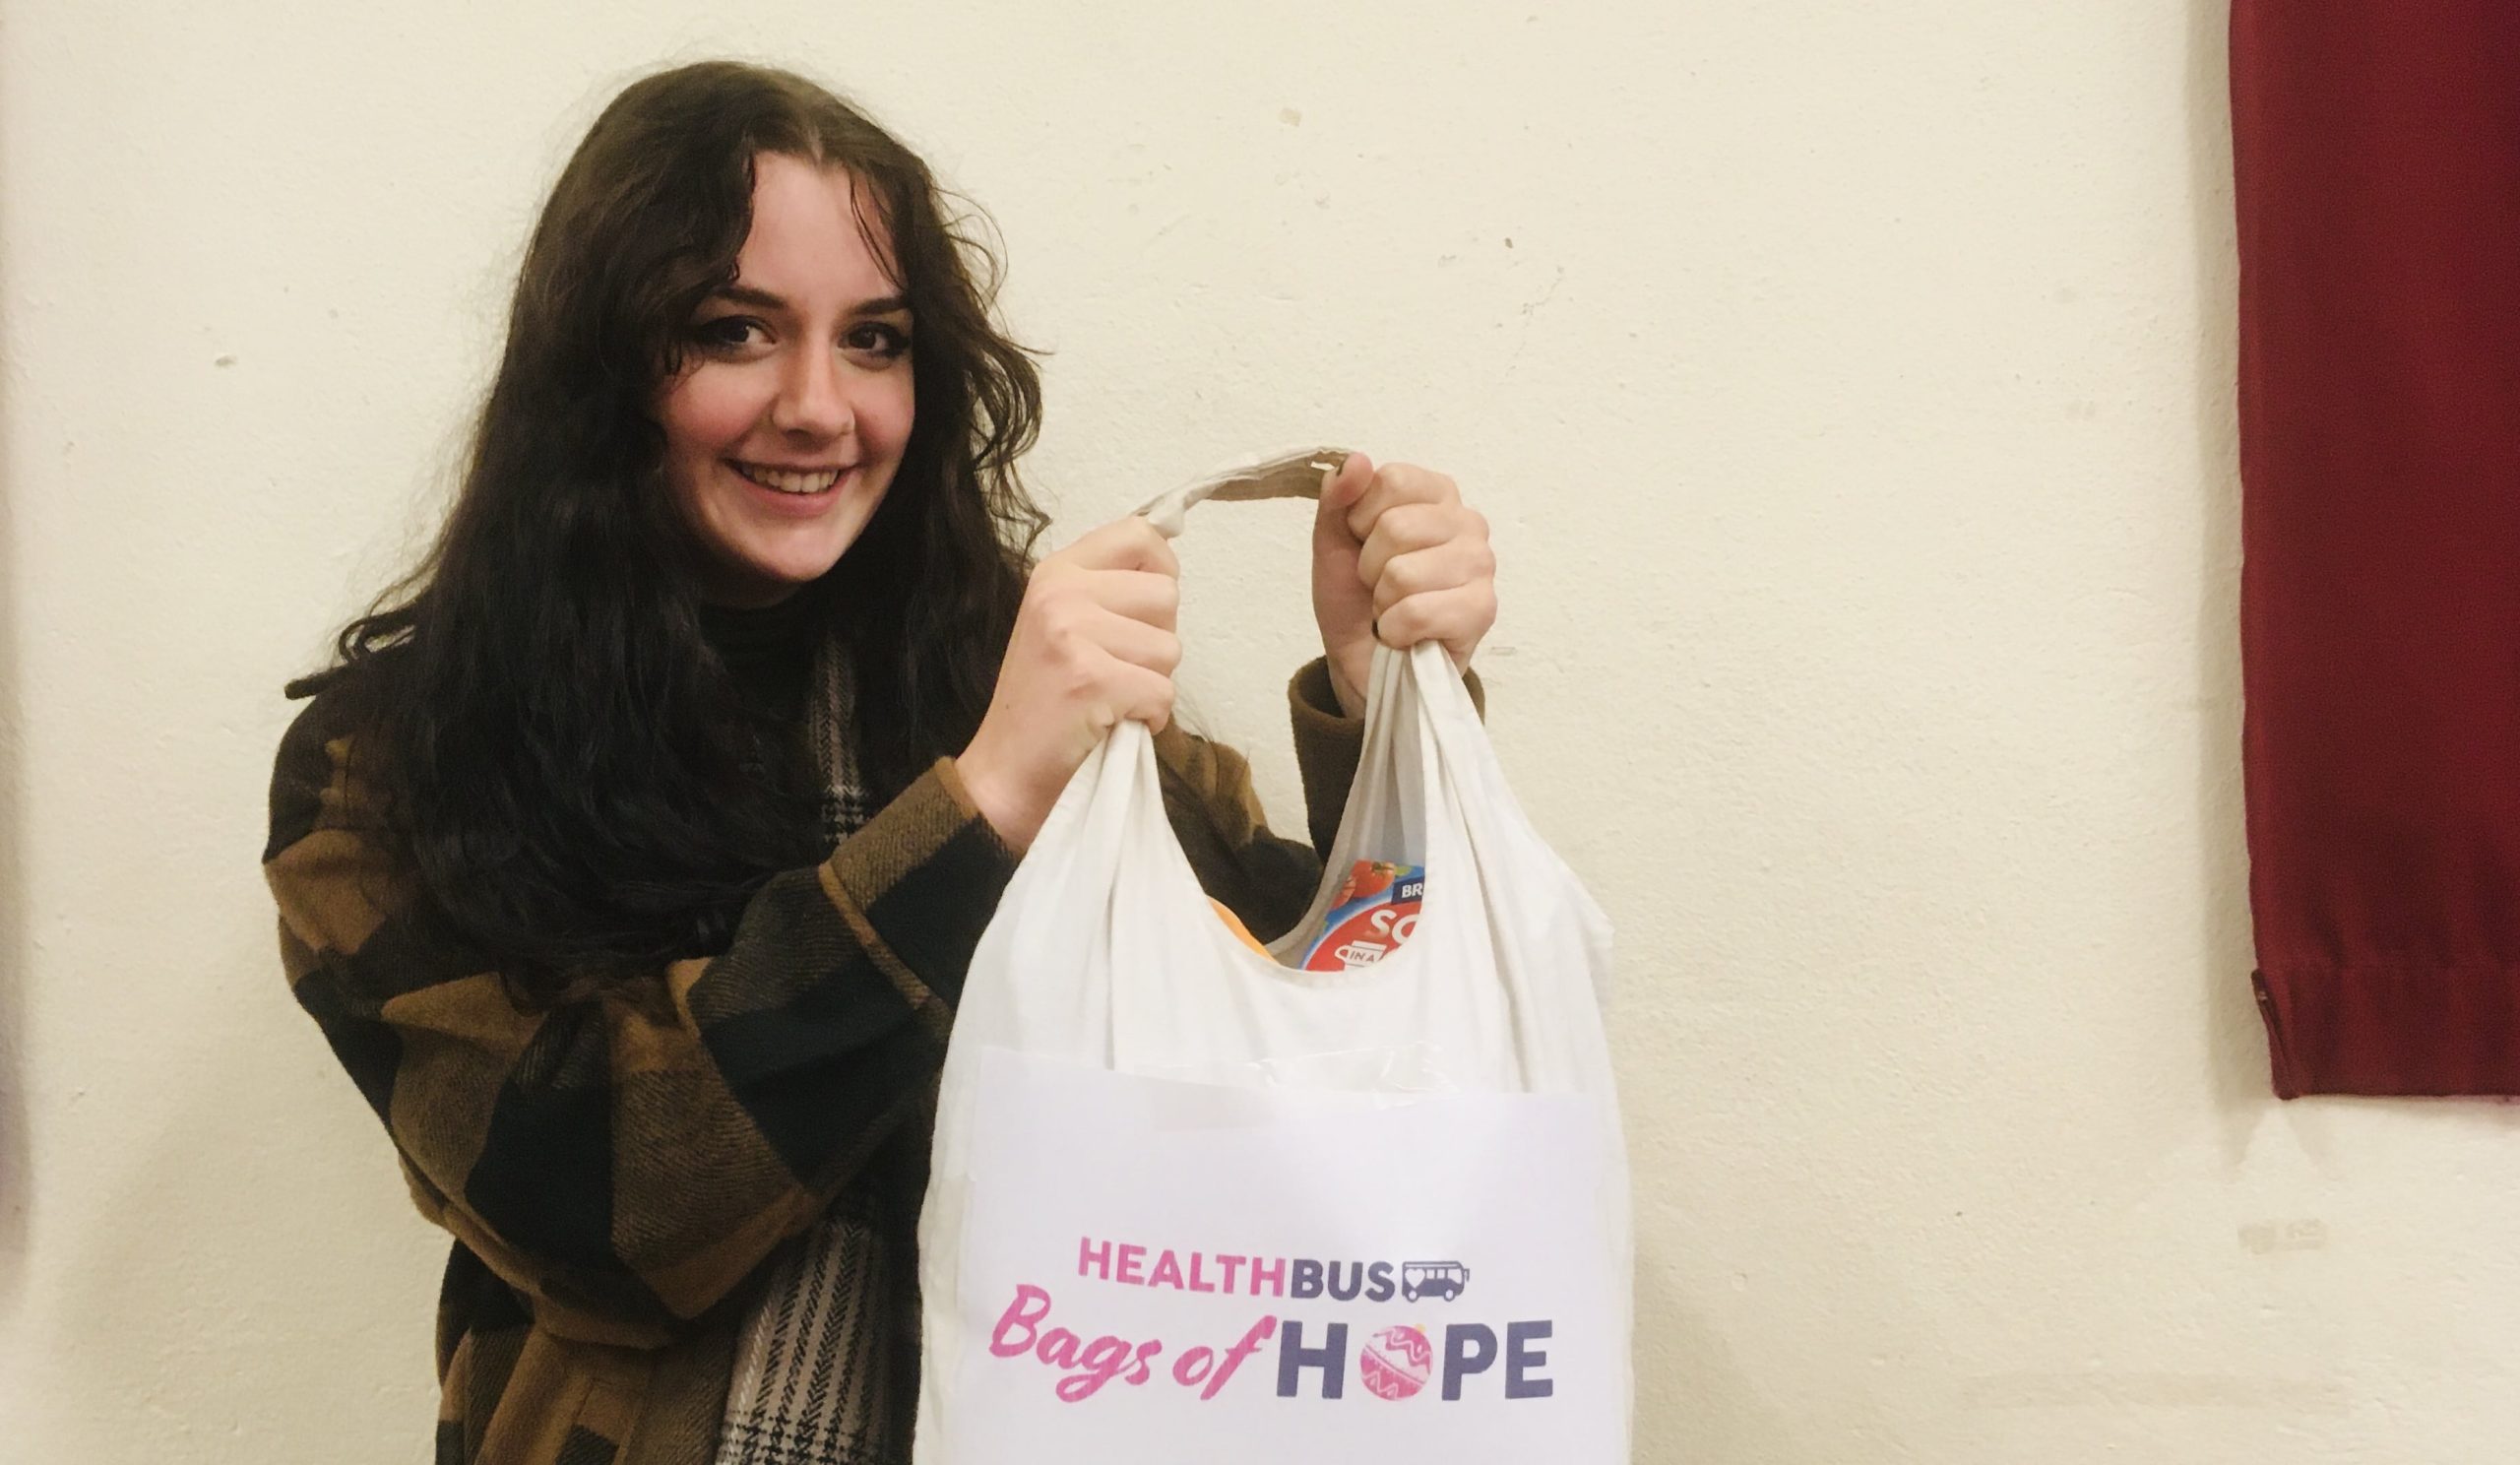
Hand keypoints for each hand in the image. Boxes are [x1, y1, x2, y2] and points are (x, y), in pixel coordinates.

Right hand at [956, 516, 1180, 849]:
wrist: (1003, 774)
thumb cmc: (1043, 705)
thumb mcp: (1062, 626)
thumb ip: (1107, 593)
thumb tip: (1169, 576)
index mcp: (1055, 572)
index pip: (1140, 534)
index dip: (1162, 570)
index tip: (1148, 610)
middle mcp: (1061, 593)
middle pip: (1167, 596)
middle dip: (1157, 641)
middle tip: (1117, 670)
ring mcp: (1073, 634)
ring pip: (1171, 648)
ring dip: (1152, 684)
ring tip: (1110, 700)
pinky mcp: (1091, 679)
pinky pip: (1162, 693)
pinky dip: (1150, 719)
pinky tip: (1113, 725)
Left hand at [1310, 453, 1497, 716]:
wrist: (1363, 661)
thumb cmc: (1356, 597)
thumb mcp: (1332, 541)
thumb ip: (1338, 498)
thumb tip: (1356, 462)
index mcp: (1436, 494)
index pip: (1391, 480)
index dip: (1359, 519)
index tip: (1361, 543)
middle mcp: (1467, 522)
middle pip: (1395, 527)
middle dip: (1369, 567)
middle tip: (1379, 585)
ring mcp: (1481, 566)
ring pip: (1403, 573)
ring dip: (1383, 602)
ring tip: (1394, 608)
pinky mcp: (1482, 610)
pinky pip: (1417, 612)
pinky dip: (1396, 630)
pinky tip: (1406, 633)